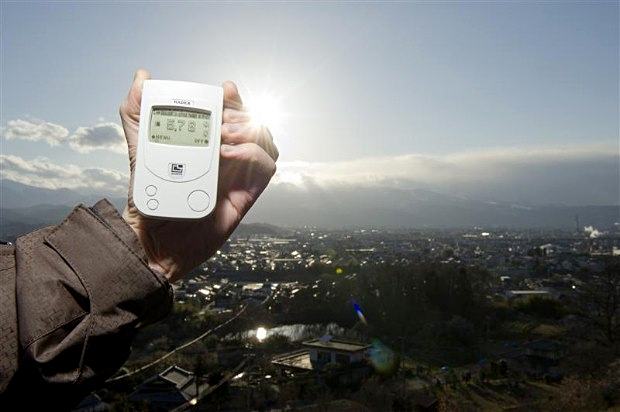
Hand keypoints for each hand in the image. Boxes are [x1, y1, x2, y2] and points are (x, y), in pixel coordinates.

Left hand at [120, 69, 277, 281]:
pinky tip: (228, 154)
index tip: (224, 90)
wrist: (150, 237)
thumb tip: (142, 78)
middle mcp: (228, 158)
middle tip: (220, 119)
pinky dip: (253, 154)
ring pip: (267, 143)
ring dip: (251, 131)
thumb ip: (138, 113)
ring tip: (224, 135)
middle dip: (241, 114)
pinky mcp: (245, 195)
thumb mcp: (139, 147)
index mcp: (209, 145)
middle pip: (254, 124)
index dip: (235, 99)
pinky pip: (266, 169)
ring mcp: (239, 176)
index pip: (234, 114)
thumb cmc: (149, 198)